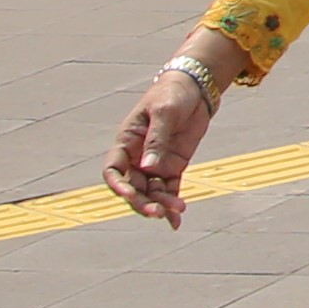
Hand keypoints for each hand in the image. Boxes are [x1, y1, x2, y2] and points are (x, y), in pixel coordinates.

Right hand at [106, 65, 214, 225]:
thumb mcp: (164, 112)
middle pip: (133, 187)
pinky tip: (177, 219)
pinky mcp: (173, 166)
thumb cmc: (173, 94)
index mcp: (126, 142)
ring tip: (176, 211)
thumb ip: (156, 139)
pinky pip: (169, 190)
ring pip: (152, 192)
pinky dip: (172, 203)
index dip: (117, 186)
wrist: (196, 88)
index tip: (129, 195)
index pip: (113, 170)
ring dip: (160, 205)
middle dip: (143, 202)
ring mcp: (155, 163)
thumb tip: (148, 167)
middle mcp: (137, 157)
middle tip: (158, 213)